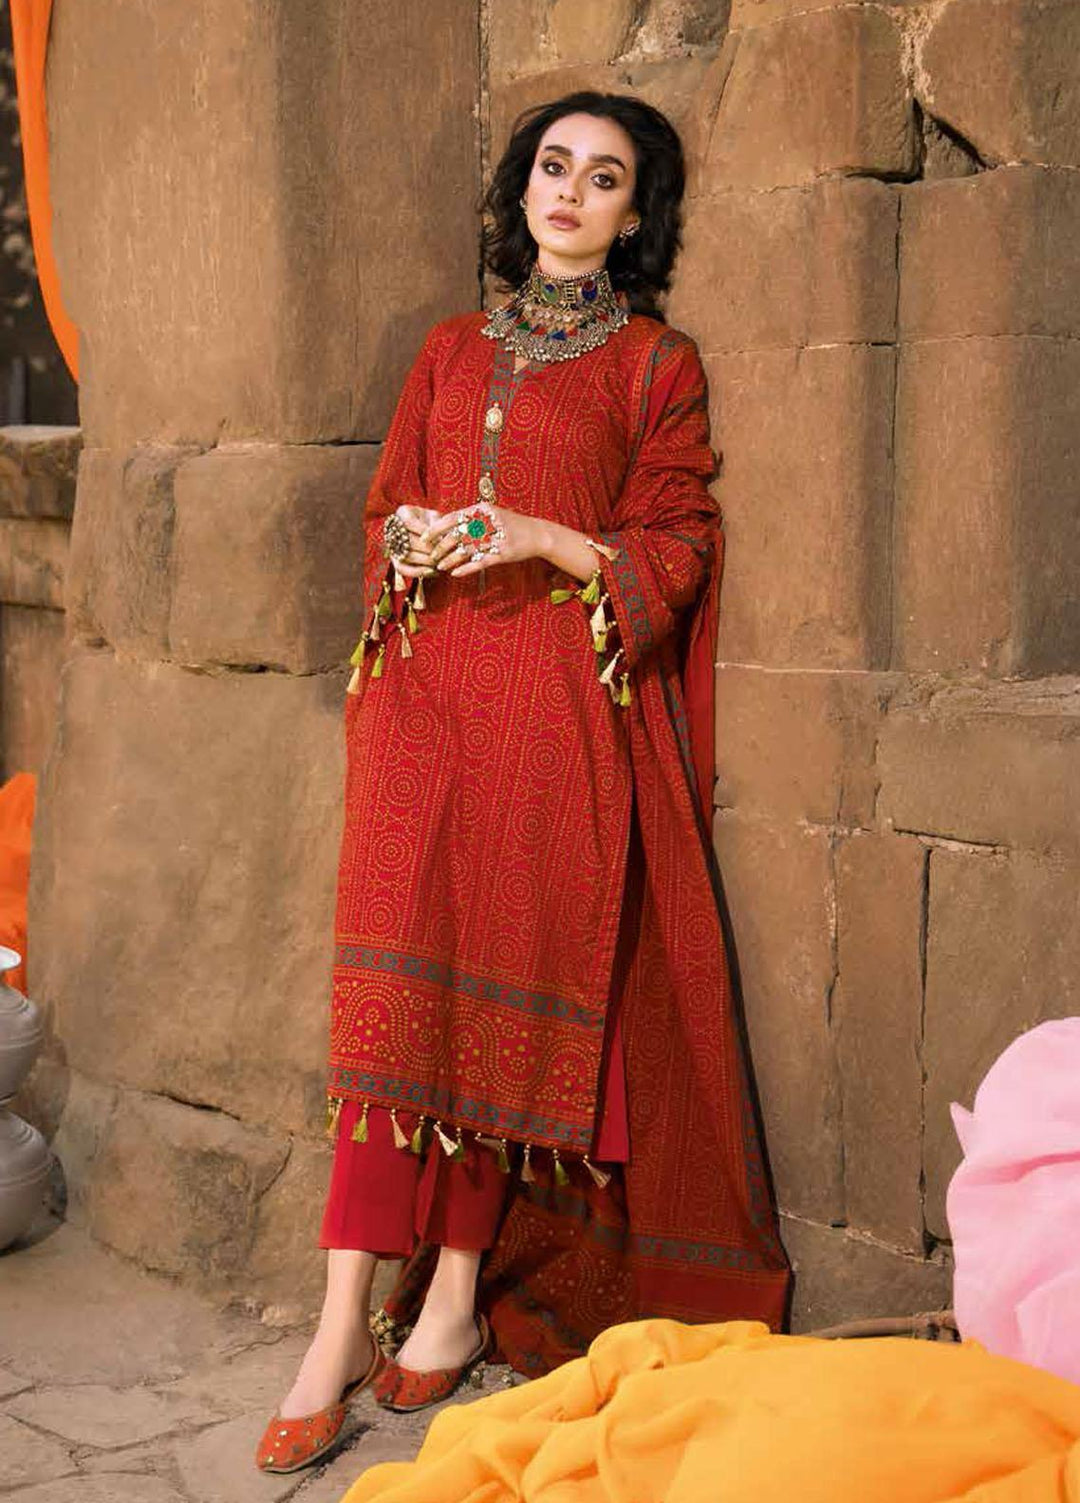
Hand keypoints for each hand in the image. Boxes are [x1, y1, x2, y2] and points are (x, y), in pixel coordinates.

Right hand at [387, 504, 440, 577]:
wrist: (431, 533)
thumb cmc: (435, 522)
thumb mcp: (437, 518)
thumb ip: (437, 525)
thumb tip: (439, 542)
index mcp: (403, 513)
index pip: (408, 522)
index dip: (424, 531)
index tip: (439, 536)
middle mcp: (393, 529)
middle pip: (408, 541)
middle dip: (428, 548)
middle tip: (443, 552)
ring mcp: (392, 546)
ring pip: (406, 556)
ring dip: (426, 560)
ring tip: (440, 561)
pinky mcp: (396, 561)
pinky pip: (403, 569)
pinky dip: (419, 572)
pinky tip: (433, 572)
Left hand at [420, 505, 541, 578]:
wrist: (537, 534)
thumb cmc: (511, 525)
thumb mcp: (492, 515)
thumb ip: (472, 518)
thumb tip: (447, 524)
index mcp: (482, 510)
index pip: (453, 517)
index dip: (436, 528)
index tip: (424, 537)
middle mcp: (487, 522)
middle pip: (457, 535)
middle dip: (441, 547)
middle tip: (431, 555)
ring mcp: (495, 539)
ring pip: (466, 550)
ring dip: (450, 560)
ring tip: (441, 566)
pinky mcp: (502, 554)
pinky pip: (479, 562)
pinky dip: (465, 568)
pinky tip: (455, 573)